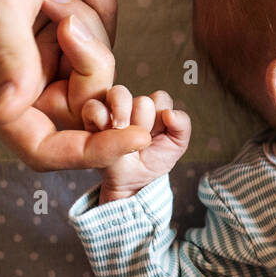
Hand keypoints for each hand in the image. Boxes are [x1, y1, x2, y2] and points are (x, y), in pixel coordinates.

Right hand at [0, 0, 148, 168]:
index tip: (141, 136)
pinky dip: (101, 13)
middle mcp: (14, 84)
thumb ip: (10, 54)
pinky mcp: (61, 36)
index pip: (44, 148)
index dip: (92, 150)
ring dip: (92, 29)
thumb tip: (13, 108)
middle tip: (69, 14)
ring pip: (98, 74)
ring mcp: (40, 60)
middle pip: (83, 108)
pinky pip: (102, 42)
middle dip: (91, 63)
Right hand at [83, 86, 190, 202]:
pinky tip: (105, 130)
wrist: (132, 182)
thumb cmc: (154, 160)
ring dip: (123, 114)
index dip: (161, 117)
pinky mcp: (93, 119)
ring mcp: (113, 110)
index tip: (158, 135)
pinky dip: (100, 116)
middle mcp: (134, 105)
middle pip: (142, 101)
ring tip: (121, 130)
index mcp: (155, 108)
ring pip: (118, 93)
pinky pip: (93, 106)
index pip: (161, 98)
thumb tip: (170, 113)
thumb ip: (182, 126)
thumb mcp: (177, 145)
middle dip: (144, 123)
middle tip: (140, 141)